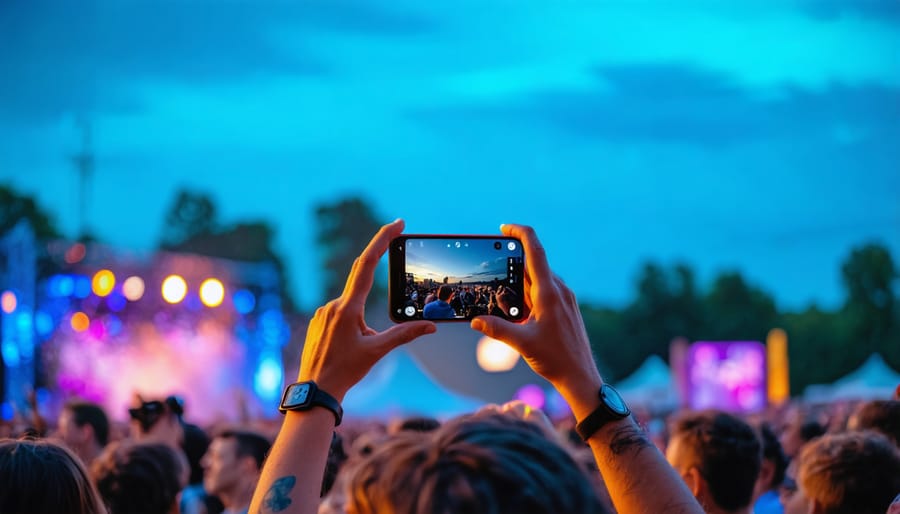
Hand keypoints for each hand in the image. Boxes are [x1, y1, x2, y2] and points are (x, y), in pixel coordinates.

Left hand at [298, 219, 435, 400]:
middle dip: (375, 280)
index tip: (397, 224)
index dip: (382, 241)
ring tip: (357, 353)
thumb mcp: (377, 351)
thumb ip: (404, 335)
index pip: (367, 265)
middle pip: (360, 281)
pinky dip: (353, 327)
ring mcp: (323, 313)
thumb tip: (430, 326)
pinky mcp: (319, 322)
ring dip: (363, 322)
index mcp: (347, 307)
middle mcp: (332, 305)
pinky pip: (341, 316)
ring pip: (352, 306)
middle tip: (386, 273)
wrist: (314, 391)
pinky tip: (348, 351)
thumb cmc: (344, 372)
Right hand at [471, 224, 601, 405]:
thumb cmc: (556, 359)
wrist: (581, 376)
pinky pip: (545, 292)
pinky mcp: (566, 307)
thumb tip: (475, 319)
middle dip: (511, 268)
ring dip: (520, 285)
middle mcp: (559, 290)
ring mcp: (564, 298)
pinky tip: (521, 314)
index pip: (534, 250)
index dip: (520, 233)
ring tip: (507, 304)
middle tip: (494, 279)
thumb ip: (496, 329)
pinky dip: (529, 295)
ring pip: (538, 280)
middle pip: (532, 265)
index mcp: (549, 292)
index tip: (504, 228)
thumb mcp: (521, 344)